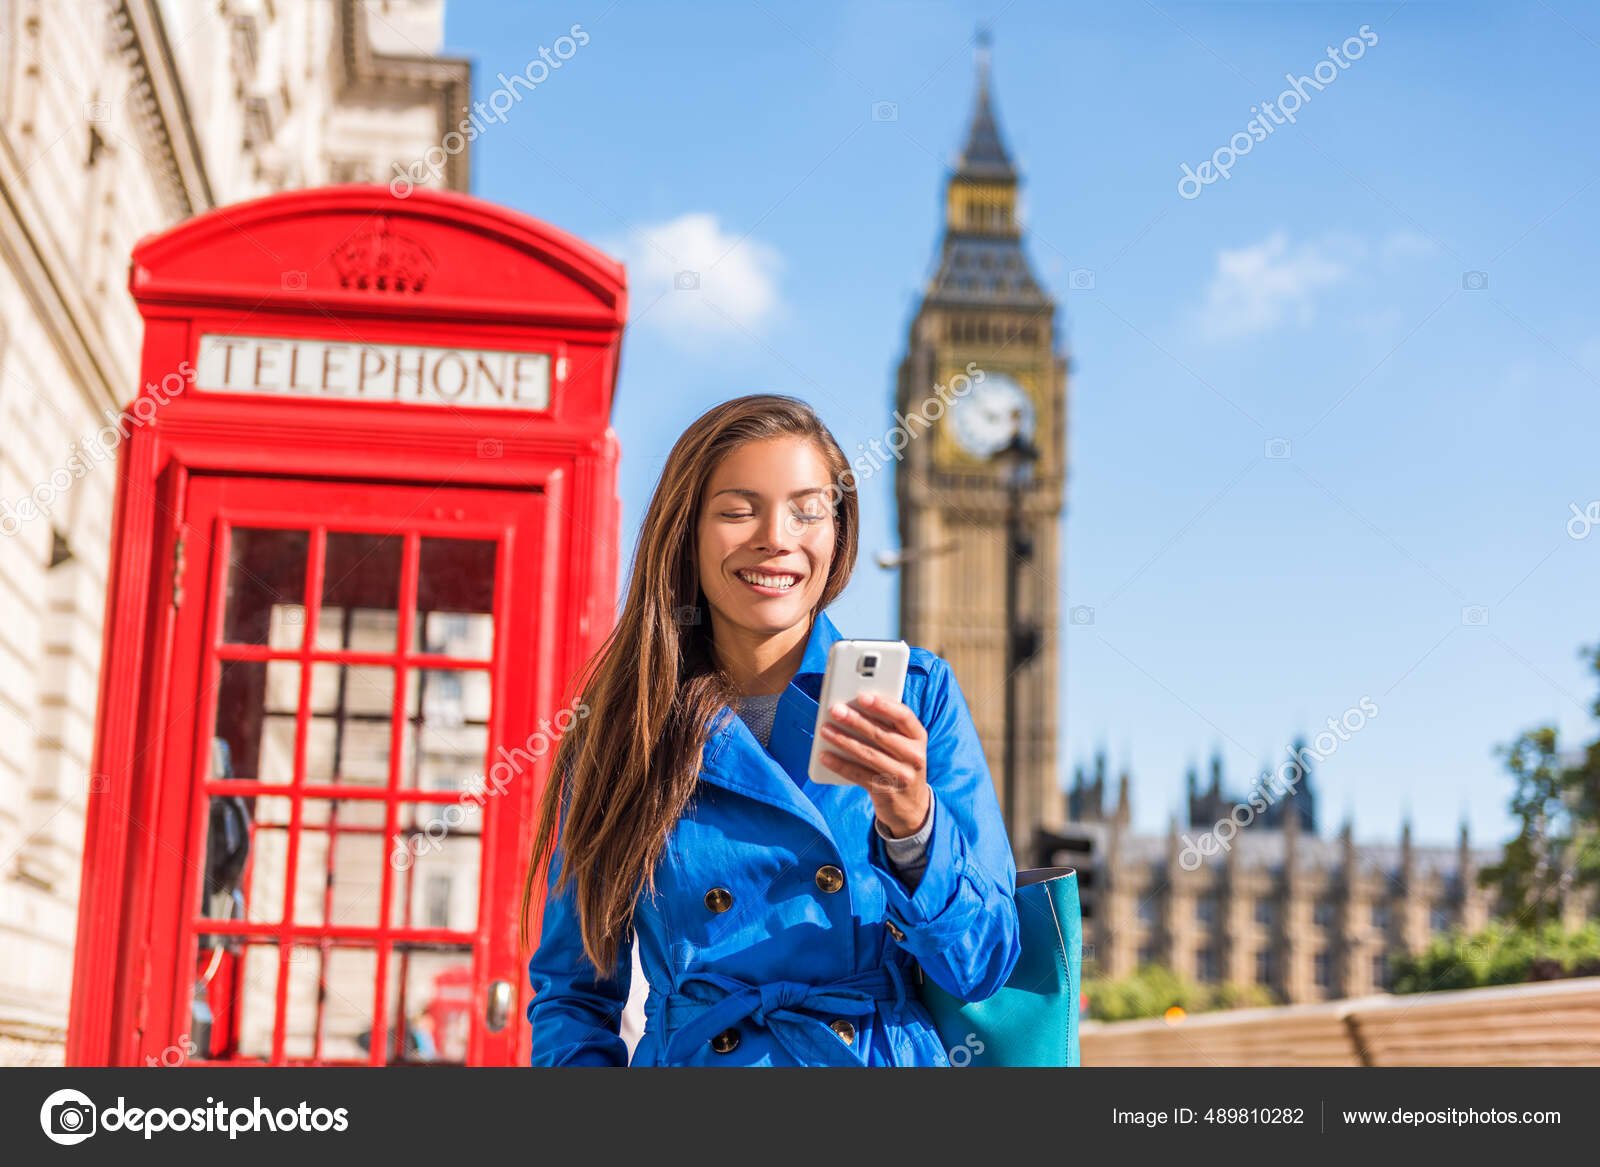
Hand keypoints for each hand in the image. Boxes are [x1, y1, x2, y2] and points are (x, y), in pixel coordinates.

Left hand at [818, 691, 929, 835]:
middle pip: (881, 735)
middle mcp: (914, 756)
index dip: (883, 705)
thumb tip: (853, 709)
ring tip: (825, 730)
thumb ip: (887, 728)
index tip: (862, 697)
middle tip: (836, 710)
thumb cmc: (901, 764)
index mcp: (919, 738)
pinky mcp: (885, 791)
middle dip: (855, 721)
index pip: (904, 716)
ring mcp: (901, 776)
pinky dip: (839, 764)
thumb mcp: (905, 745)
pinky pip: (858, 775)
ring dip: (843, 740)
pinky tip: (825, 756)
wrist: (911, 806)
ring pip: (868, 754)